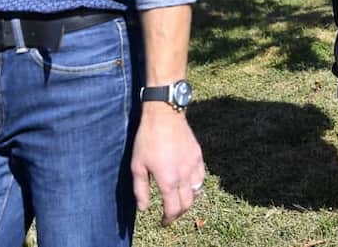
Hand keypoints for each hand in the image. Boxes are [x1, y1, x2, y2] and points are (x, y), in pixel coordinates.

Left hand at [131, 104, 205, 225]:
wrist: (165, 115)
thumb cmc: (147, 139)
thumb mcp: (137, 166)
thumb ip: (141, 190)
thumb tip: (143, 208)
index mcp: (168, 180)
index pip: (173, 208)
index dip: (168, 219)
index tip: (163, 222)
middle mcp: (184, 175)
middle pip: (187, 204)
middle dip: (179, 213)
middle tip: (170, 214)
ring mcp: (194, 165)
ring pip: (197, 191)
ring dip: (189, 200)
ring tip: (179, 199)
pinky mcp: (198, 156)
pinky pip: (200, 177)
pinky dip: (195, 185)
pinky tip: (188, 183)